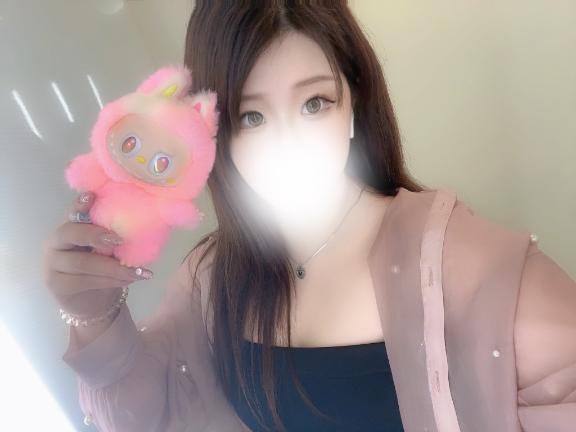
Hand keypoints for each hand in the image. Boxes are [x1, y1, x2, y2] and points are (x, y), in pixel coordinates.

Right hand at [42, 192, 153, 316]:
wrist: (95, 302)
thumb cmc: (104, 268)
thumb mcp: (110, 249)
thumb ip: (115, 235)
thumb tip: (147, 222)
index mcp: (71, 227)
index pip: (74, 212)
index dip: (81, 204)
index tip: (92, 196)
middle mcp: (56, 242)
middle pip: (70, 233)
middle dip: (95, 234)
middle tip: (119, 239)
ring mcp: (53, 264)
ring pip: (83, 263)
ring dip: (114, 267)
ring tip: (138, 271)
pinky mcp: (58, 285)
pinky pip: (85, 281)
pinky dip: (111, 281)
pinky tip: (129, 280)